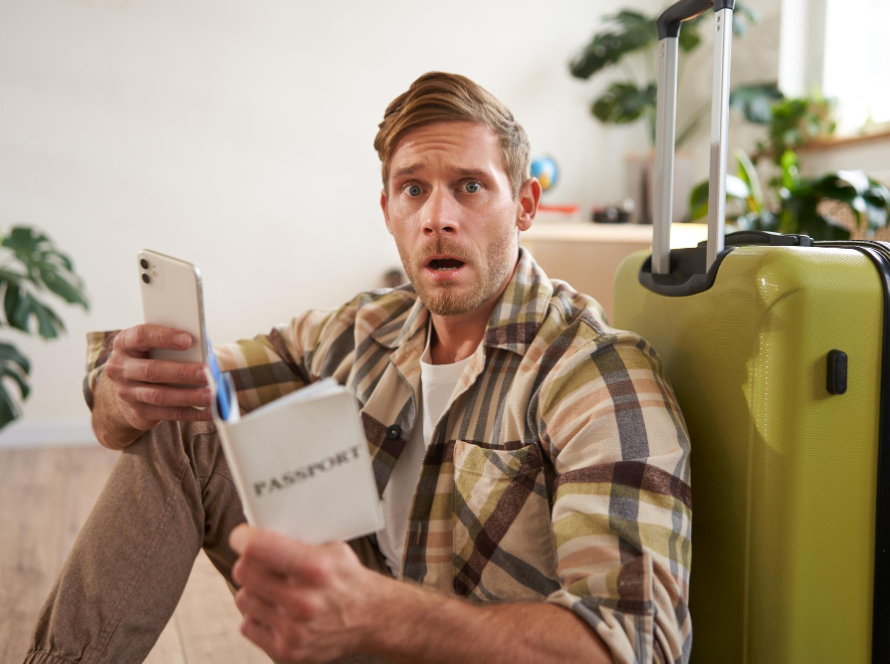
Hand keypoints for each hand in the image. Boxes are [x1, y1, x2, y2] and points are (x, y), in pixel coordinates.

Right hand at [103, 324, 212, 430]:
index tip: (189, 340)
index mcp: (125, 343)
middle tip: (206, 373)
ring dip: (189, 396)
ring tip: (211, 395)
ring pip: (159, 396)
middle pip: (152, 370)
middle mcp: (121, 368)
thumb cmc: (153, 357)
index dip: (164, 337)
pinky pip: (168, 414)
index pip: (141, 336)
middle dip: (182, 372)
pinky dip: (192, 413)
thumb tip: (204, 352)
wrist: (130, 386)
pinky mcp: (139, 412)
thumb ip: (174, 346)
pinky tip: (210, 411)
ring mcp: (127, 392)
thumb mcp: (155, 346)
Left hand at [229, 525, 387, 662]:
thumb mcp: (333, 549)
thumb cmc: (348, 580)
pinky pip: (247, 626)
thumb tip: (260, 532)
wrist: (370, 619)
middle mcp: (303, 601)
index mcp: (315, 568)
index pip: (257, 548)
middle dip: (248, 562)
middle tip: (258, 561)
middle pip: (244, 572)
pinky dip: (258, 617)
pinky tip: (276, 611)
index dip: (243, 539)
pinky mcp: (286, 651)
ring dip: (254, 591)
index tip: (241, 537)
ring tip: (272, 589)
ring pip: (243, 599)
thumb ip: (299, 542)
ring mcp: (293, 630)